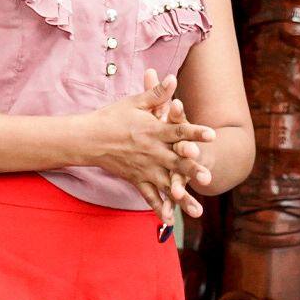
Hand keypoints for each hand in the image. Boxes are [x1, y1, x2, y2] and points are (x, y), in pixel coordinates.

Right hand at [89, 72, 216, 222]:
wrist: (87, 139)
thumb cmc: (112, 117)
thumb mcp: (135, 102)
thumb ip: (156, 93)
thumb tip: (173, 77)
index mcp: (153, 131)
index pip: (178, 131)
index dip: (195, 132)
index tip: (212, 134)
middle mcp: (151, 151)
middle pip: (176, 162)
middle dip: (192, 171)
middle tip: (208, 178)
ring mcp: (144, 168)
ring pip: (166, 185)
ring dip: (182, 198)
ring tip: (197, 211)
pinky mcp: (136, 179)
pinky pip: (149, 197)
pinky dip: (159, 209)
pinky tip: (170, 222)